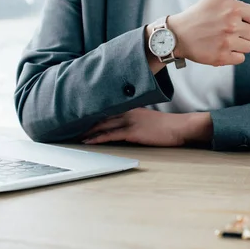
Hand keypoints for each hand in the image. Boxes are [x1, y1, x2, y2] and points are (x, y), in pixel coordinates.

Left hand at [81, 108, 212, 146]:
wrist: (179, 127)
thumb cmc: (166, 125)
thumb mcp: (148, 118)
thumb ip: (135, 118)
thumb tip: (123, 125)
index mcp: (131, 107)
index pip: (108, 108)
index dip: (93, 112)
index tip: (80, 115)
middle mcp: (128, 111)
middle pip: (102, 115)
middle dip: (86, 121)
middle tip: (70, 125)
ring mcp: (130, 121)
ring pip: (103, 125)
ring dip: (88, 131)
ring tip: (74, 135)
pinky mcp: (132, 132)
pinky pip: (110, 135)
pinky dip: (97, 138)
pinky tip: (88, 141)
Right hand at [168, 0, 249, 66]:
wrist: (177, 35)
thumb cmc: (198, 14)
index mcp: (233, 8)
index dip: (249, 19)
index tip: (236, 20)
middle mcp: (231, 25)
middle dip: (243, 34)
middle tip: (226, 31)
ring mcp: (226, 41)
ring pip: (248, 47)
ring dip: (238, 45)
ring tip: (222, 40)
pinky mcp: (221, 57)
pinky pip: (240, 59)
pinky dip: (231, 56)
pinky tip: (220, 49)